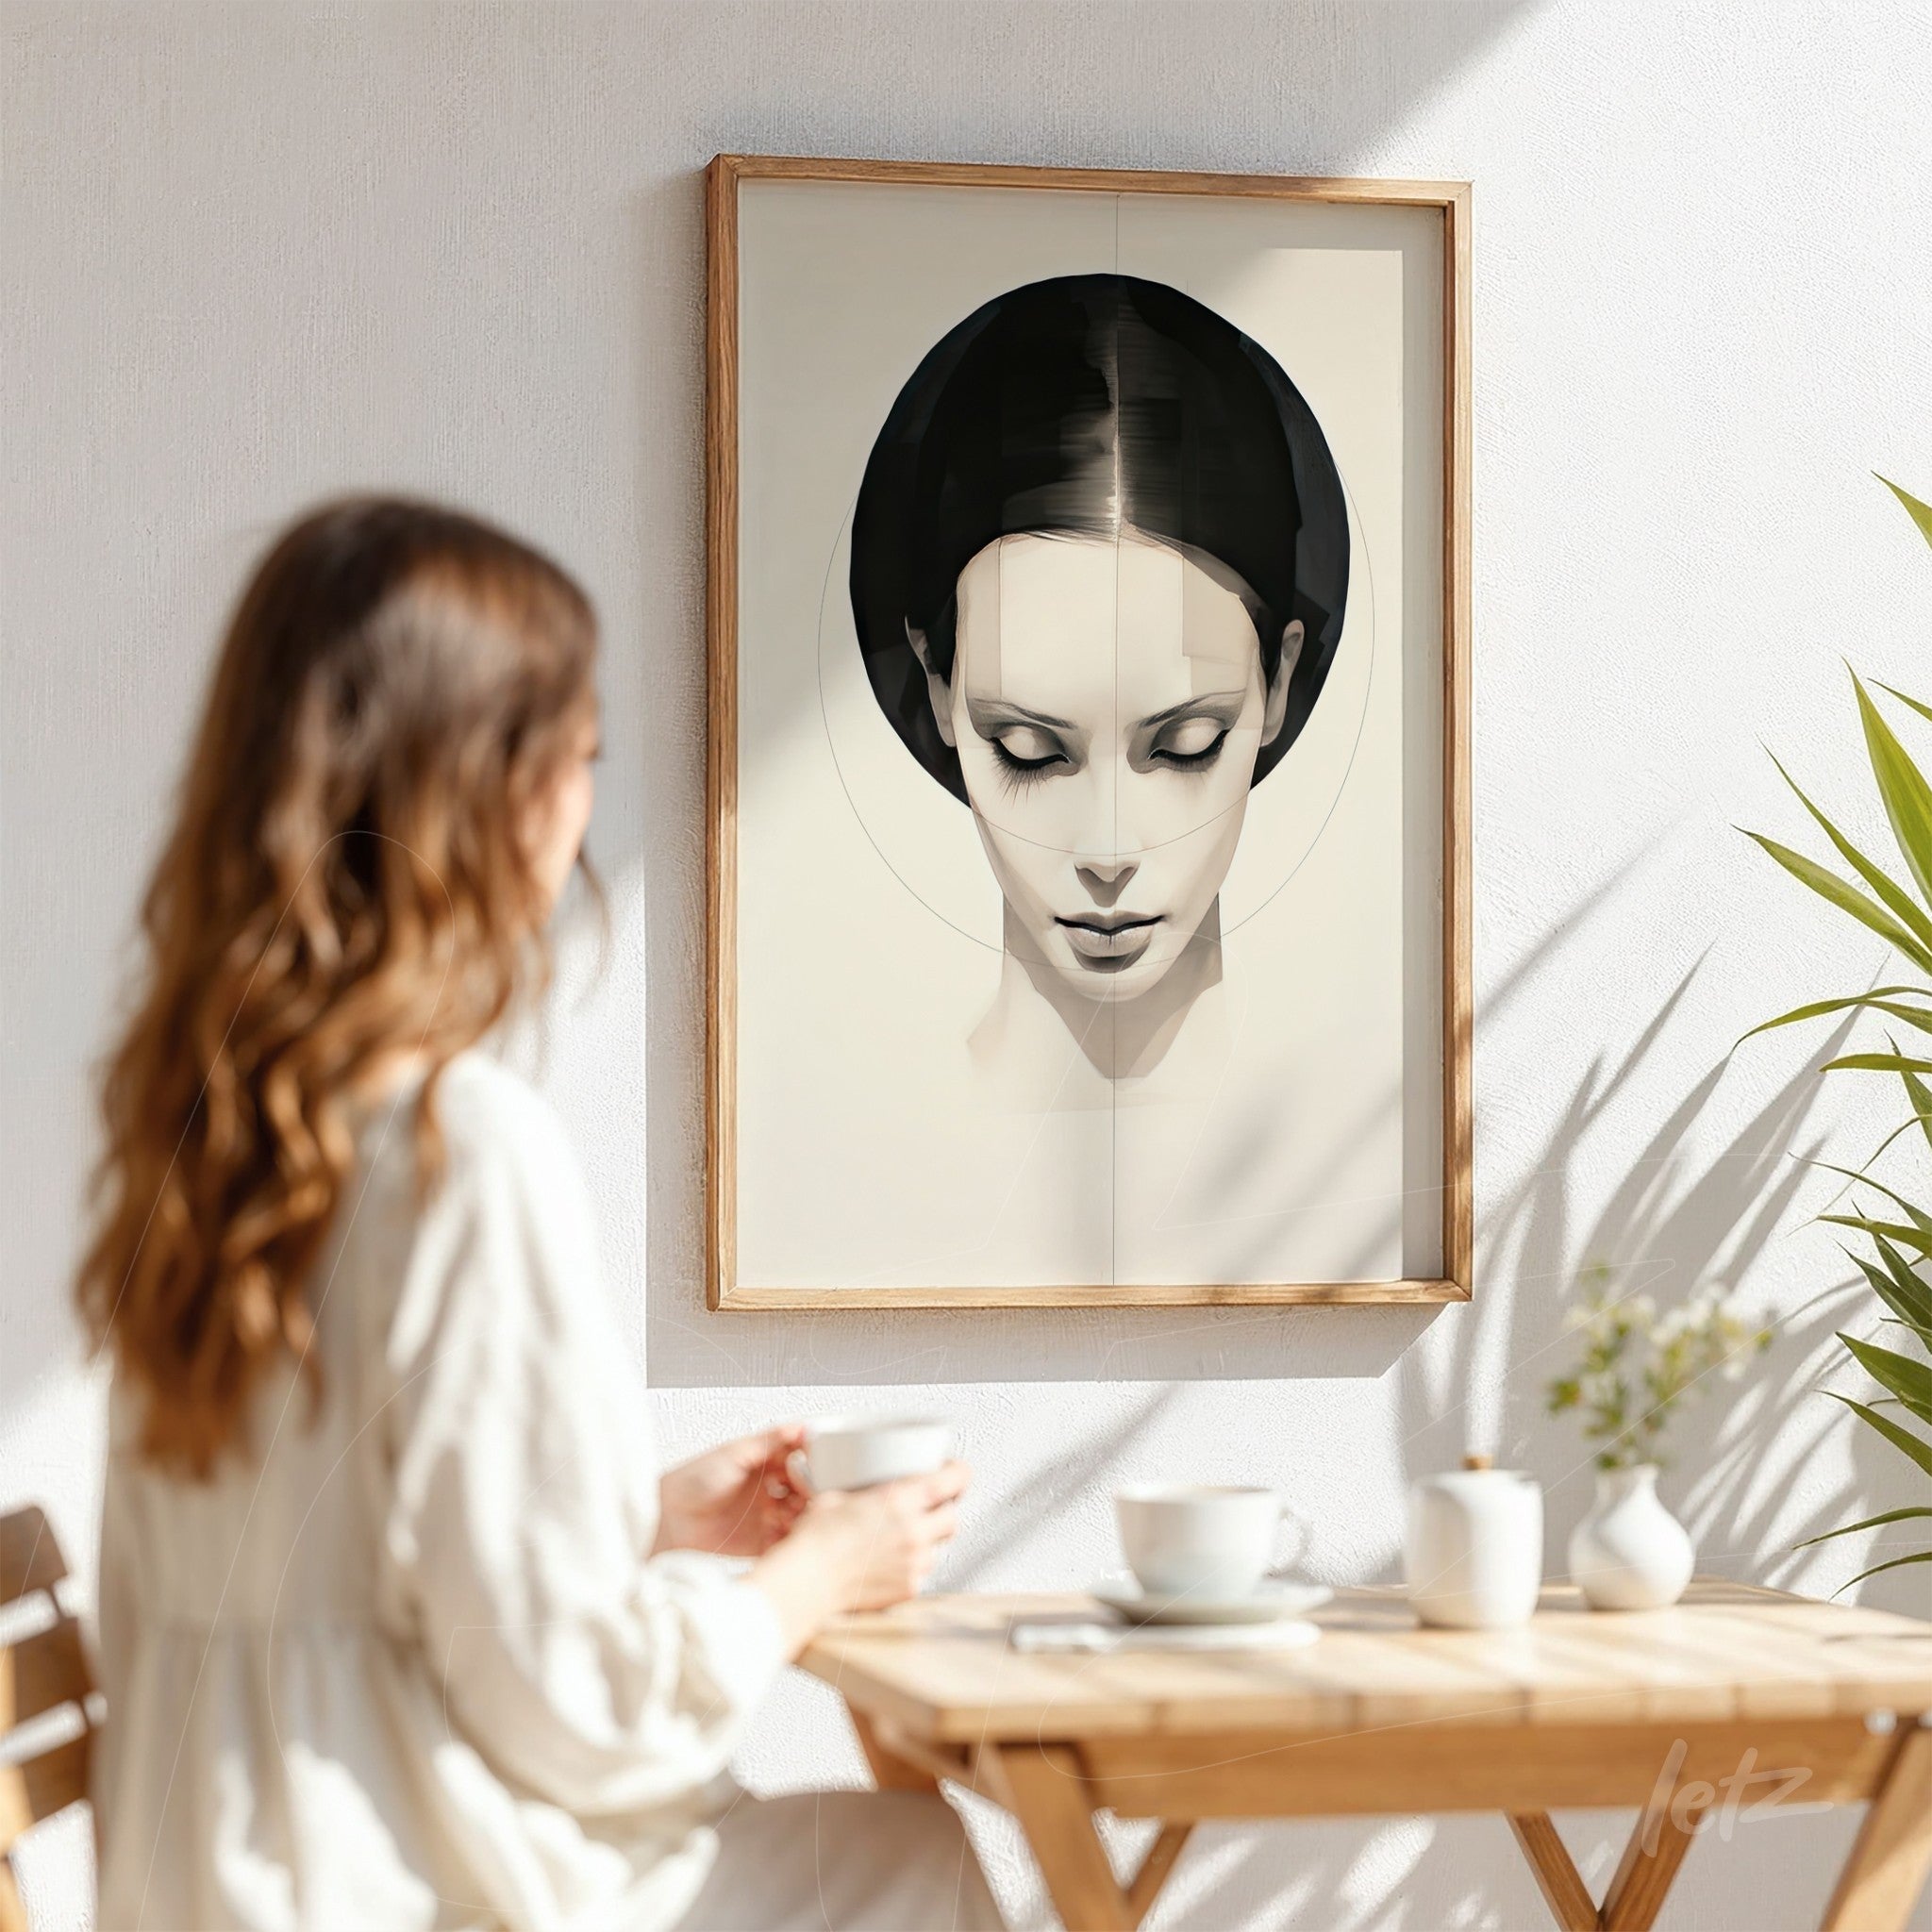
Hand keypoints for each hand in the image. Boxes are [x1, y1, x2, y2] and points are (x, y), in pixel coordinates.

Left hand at [654, 1426, 808, 1558]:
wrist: (668, 1520)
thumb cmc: (692, 1481)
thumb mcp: (732, 1453)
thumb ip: (769, 1440)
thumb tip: (800, 1427)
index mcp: (763, 1463)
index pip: (798, 1458)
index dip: (810, 1462)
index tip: (819, 1465)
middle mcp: (767, 1488)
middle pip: (803, 1488)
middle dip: (811, 1489)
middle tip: (812, 1492)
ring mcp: (765, 1516)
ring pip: (799, 1514)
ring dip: (804, 1514)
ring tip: (799, 1513)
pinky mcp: (760, 1542)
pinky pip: (786, 1541)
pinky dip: (794, 1539)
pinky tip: (793, 1534)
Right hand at [793, 1461, 971, 1612]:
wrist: (809, 1579)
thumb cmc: (817, 1538)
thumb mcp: (837, 1496)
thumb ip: (864, 1493)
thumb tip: (863, 1491)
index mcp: (900, 1500)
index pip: (953, 1480)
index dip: (958, 1473)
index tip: (956, 1472)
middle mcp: (914, 1531)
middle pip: (952, 1517)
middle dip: (944, 1512)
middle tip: (929, 1509)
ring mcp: (914, 1562)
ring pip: (938, 1548)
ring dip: (927, 1542)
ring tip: (902, 1540)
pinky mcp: (908, 1588)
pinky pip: (921, 1573)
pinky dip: (911, 1567)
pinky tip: (890, 1563)